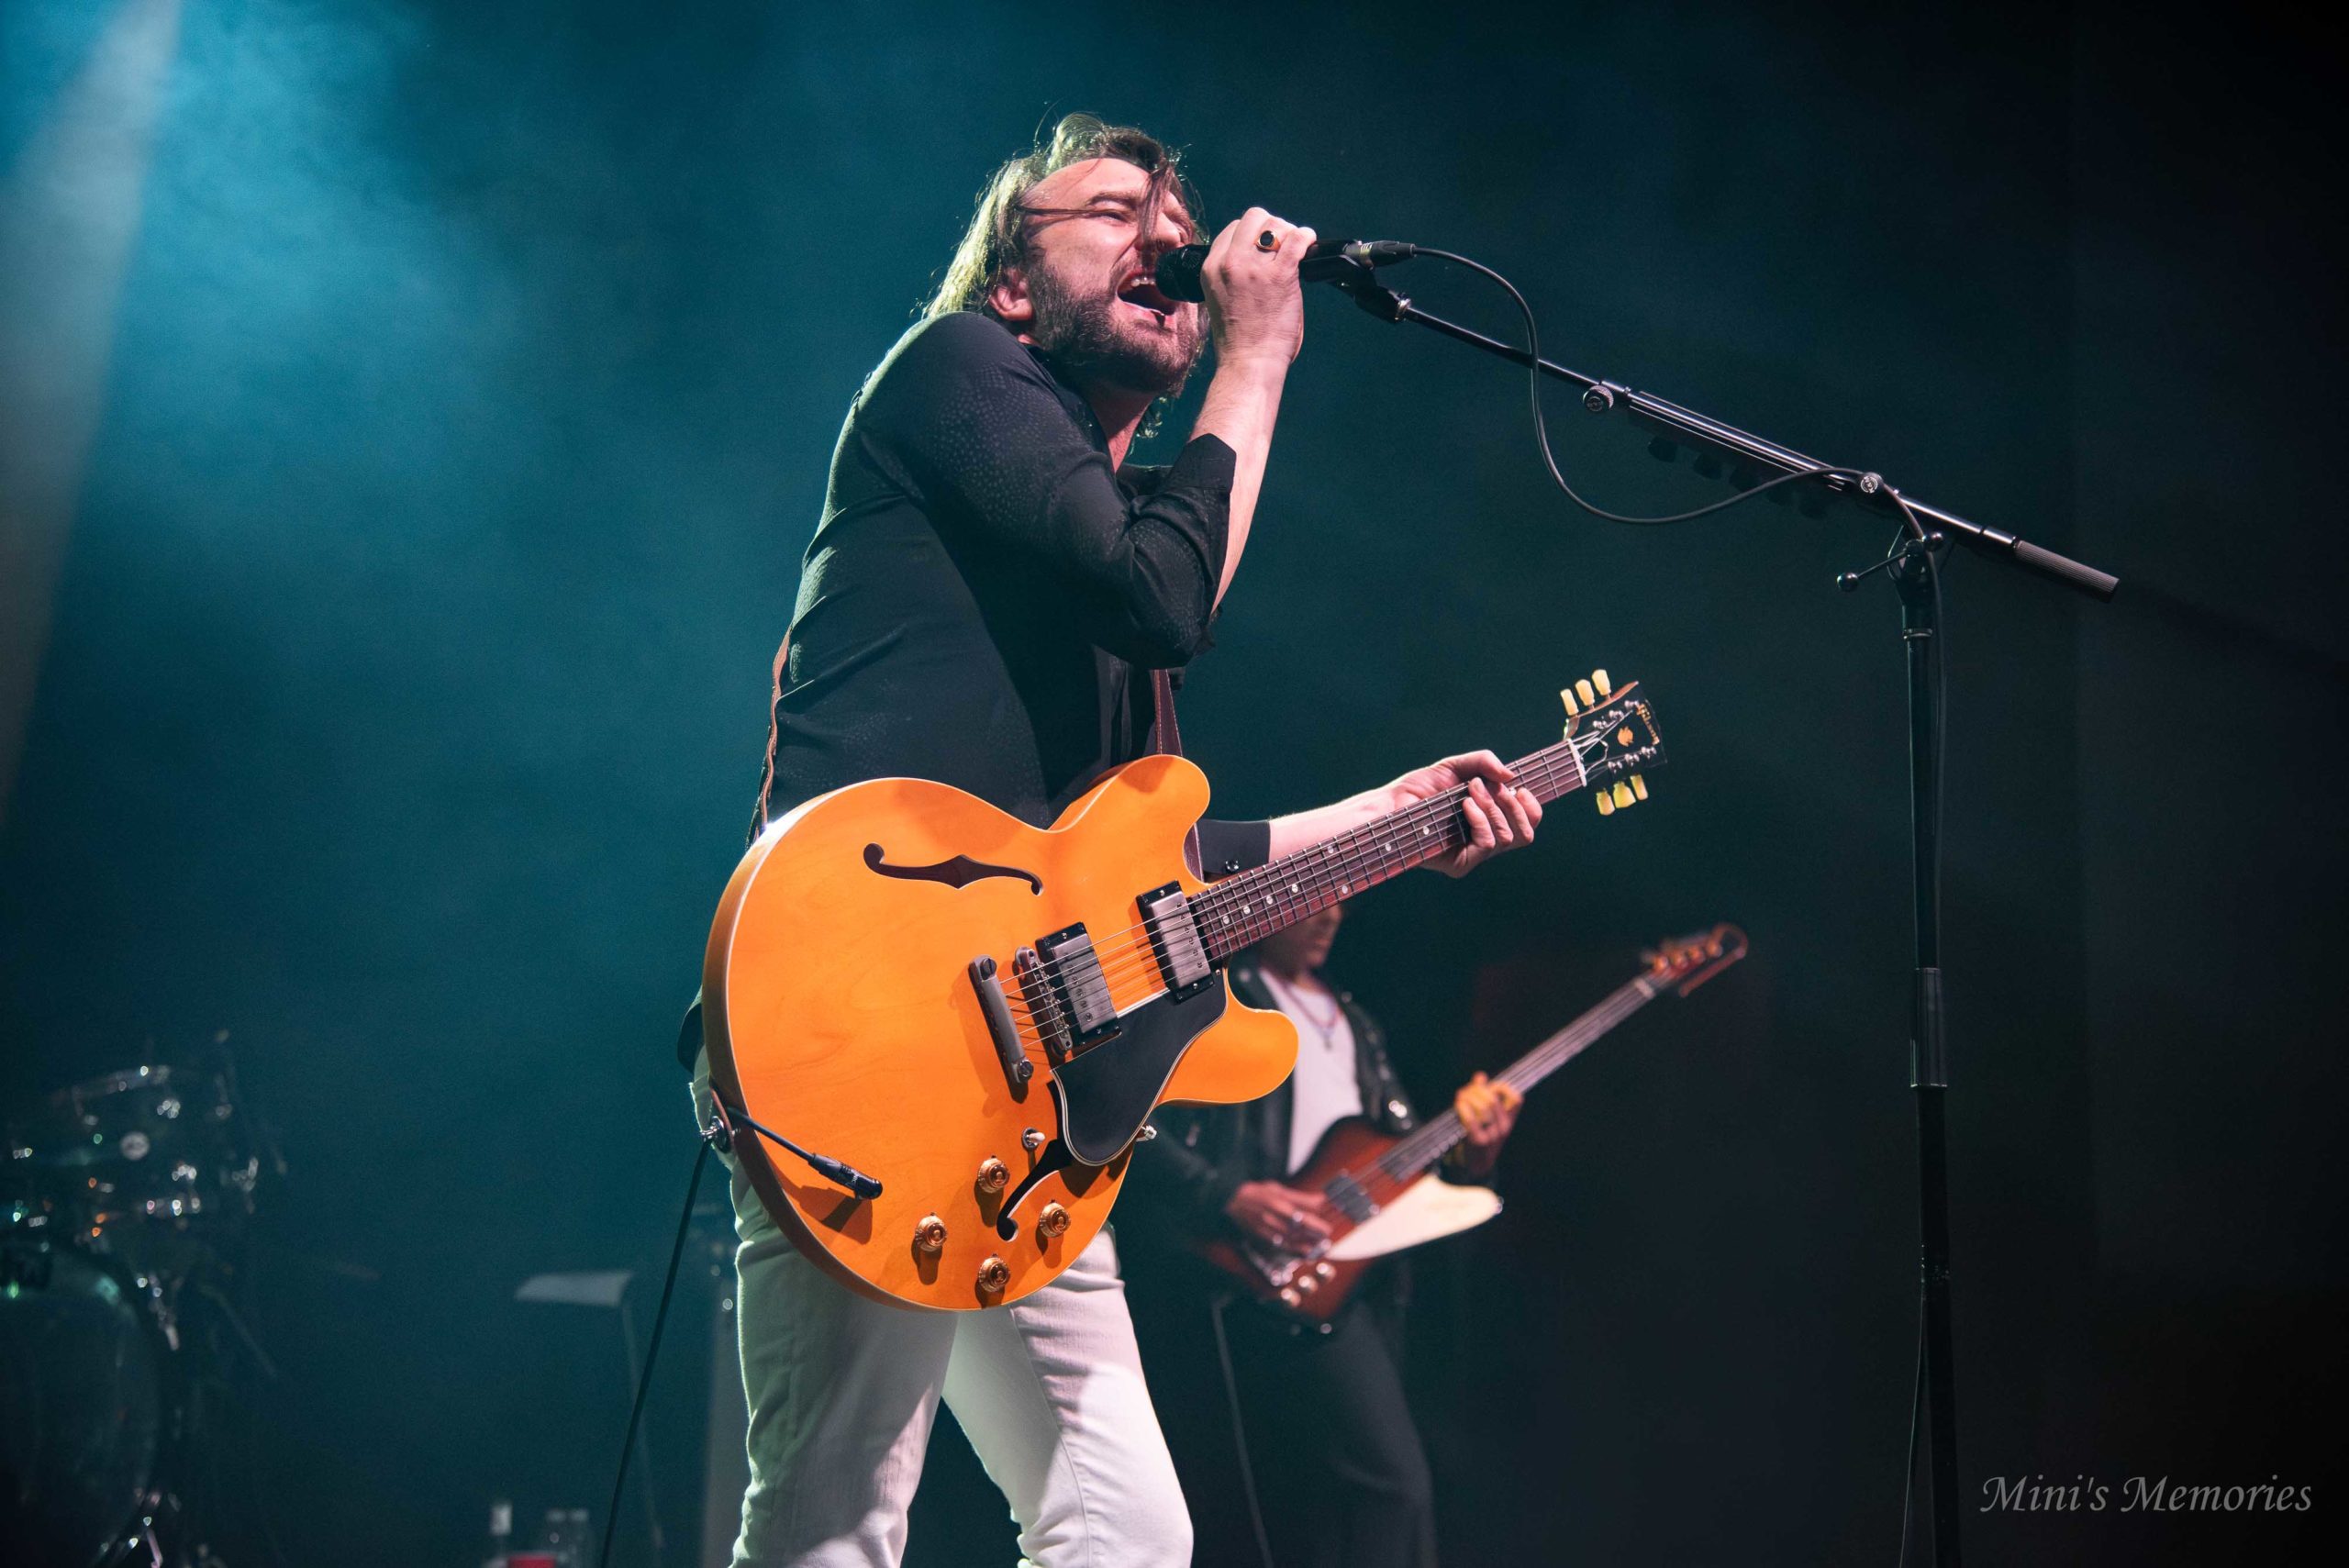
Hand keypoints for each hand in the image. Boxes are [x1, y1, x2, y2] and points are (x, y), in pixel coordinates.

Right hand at [1199, 208, 1315, 368]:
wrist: (1248, 363)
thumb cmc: (1239, 340)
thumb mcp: (1221, 298)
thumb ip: (1233, 274)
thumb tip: (1260, 257)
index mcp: (1211, 268)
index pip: (1233, 230)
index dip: (1252, 235)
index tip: (1266, 248)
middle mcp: (1229, 263)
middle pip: (1253, 218)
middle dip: (1271, 226)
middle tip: (1283, 245)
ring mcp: (1253, 268)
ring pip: (1275, 225)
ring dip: (1289, 233)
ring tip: (1296, 249)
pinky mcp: (1279, 276)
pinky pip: (1297, 240)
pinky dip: (1306, 237)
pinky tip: (1310, 243)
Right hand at [1225, 1180, 1332, 1254]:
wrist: (1232, 1202)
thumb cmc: (1256, 1193)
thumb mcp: (1277, 1189)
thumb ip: (1299, 1197)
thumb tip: (1320, 1200)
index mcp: (1277, 1202)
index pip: (1301, 1213)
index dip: (1316, 1220)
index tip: (1327, 1222)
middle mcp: (1272, 1217)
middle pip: (1298, 1228)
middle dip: (1315, 1232)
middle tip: (1327, 1233)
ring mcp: (1267, 1229)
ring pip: (1292, 1240)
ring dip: (1309, 1244)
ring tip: (1322, 1245)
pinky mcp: (1263, 1238)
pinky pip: (1282, 1247)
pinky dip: (1296, 1250)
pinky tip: (1307, 1252)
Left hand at [1379, 750, 1541, 876]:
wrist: (1391, 804)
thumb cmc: (1419, 788)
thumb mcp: (1455, 767)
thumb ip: (1484, 763)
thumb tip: (1511, 777)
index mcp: (1490, 820)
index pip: (1527, 822)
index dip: (1532, 806)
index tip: (1521, 787)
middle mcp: (1485, 839)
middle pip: (1526, 833)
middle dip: (1514, 805)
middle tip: (1488, 787)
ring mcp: (1474, 854)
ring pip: (1508, 837)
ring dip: (1493, 807)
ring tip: (1469, 792)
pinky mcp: (1460, 864)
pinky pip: (1488, 843)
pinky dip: (1481, 820)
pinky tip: (1465, 806)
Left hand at [1453, 1071, 1521, 1177]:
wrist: (1477, 1166)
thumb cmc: (1481, 1136)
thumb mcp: (1487, 1118)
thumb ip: (1484, 1096)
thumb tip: (1480, 1075)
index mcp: (1508, 1121)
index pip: (1517, 1099)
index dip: (1502, 1087)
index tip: (1489, 1087)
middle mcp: (1503, 1128)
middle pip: (1493, 1100)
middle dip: (1477, 1090)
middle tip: (1465, 1091)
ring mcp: (1493, 1135)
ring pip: (1483, 1107)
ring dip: (1468, 1097)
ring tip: (1460, 1096)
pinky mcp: (1479, 1141)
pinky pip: (1472, 1119)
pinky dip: (1463, 1108)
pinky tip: (1458, 1105)